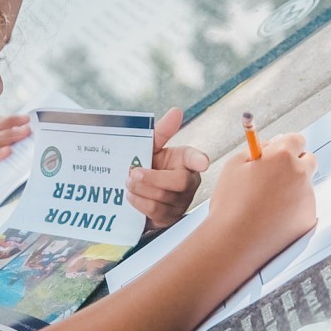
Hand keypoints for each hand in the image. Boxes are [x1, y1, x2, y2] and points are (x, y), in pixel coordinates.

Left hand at [127, 106, 209, 229]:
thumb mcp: (151, 147)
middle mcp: (188, 182)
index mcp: (187, 161)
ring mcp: (181, 203)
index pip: (196, 159)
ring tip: (128, 182)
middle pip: (179, 183)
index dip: (200, 161)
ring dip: (142, 189)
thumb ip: (162, 132)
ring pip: (164, 198)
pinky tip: (130, 195)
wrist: (133, 191)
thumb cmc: (148, 165)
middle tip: (133, 172)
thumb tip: (177, 111)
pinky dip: (139, 202)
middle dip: (153, 178)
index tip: (203, 163)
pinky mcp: (169, 219)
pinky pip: (156, 212)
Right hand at [205, 131, 317, 265]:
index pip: (297, 139)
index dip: (286, 146)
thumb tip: (270, 146)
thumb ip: (256, 149)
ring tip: (267, 205)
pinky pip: (304, 208)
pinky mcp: (309, 219)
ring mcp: (307, 197)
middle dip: (295, 165)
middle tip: (275, 177)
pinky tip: (273, 219)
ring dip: (292, 189)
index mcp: (282, 156)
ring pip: (305, 186)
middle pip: (308, 160)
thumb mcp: (234, 165)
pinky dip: (293, 211)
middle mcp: (300, 174)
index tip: (279, 153)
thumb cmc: (230, 204)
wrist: (234, 243)